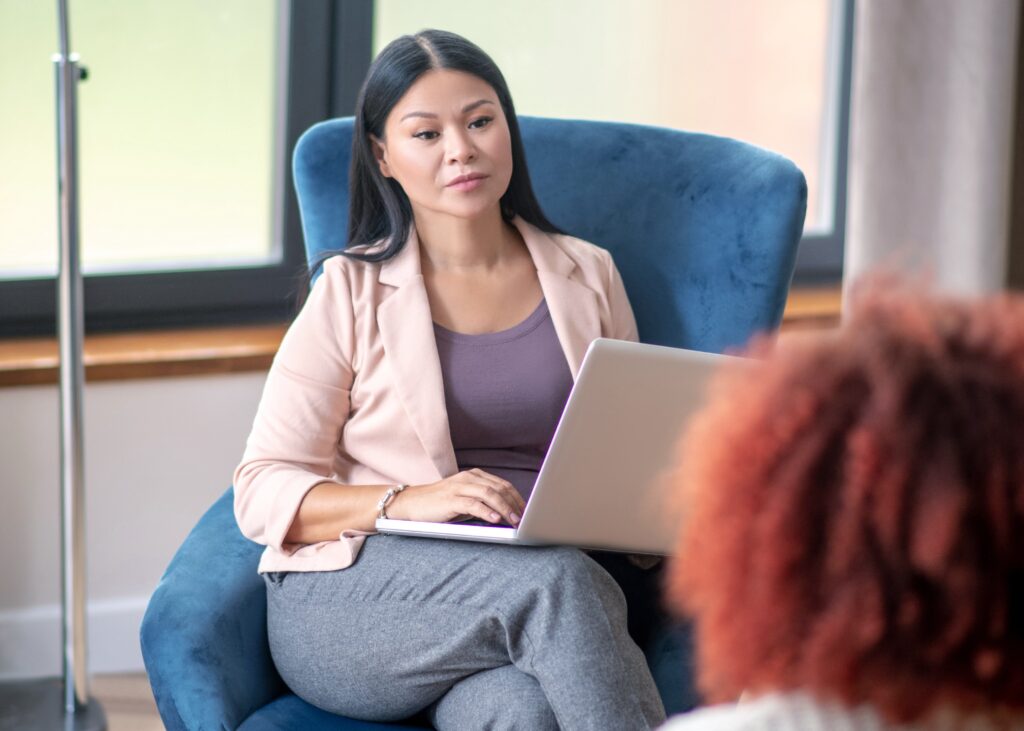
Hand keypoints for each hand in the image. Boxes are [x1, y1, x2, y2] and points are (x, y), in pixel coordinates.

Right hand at [386, 469, 525, 525]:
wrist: (411, 504)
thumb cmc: (440, 506)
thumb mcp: (465, 502)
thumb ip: (484, 504)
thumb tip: (507, 516)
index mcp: (474, 476)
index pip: (502, 484)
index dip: (517, 498)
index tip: (529, 511)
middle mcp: (469, 478)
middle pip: (499, 488)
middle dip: (515, 503)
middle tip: (526, 518)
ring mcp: (459, 487)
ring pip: (489, 494)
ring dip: (505, 508)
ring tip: (515, 520)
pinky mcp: (450, 499)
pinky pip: (473, 503)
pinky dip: (487, 511)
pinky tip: (496, 519)